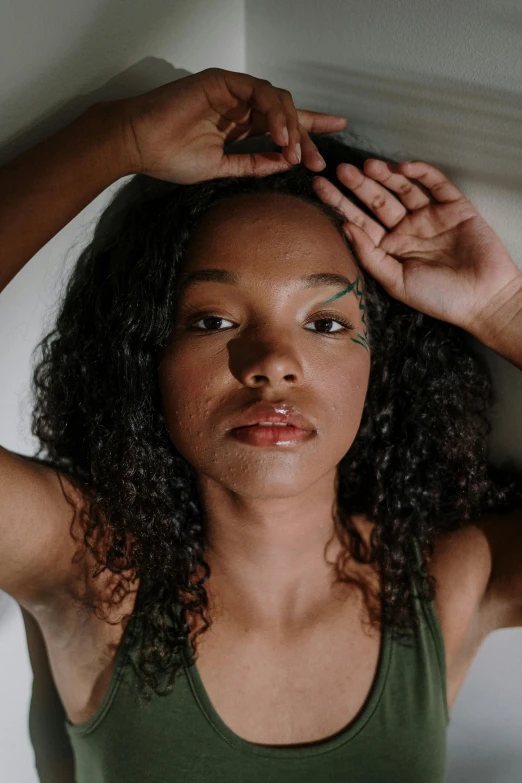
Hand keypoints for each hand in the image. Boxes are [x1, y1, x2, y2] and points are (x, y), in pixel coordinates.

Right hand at [115, 67, 346, 183]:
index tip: (325, 154)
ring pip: (277, 100)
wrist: (139, 145)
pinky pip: (259, 92)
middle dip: (306, 136)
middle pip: (285, 114)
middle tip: (317, 161)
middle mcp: (238, 106)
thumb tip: (285, 163)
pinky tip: (280, 135)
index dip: (306, 135)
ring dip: (291, 127)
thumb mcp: (221, 168)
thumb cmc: (170, 157)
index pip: (279, 127)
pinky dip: (274, 112)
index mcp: (239, 125)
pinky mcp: (222, 81)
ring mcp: (231, 92)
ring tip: (295, 152)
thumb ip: (253, 164)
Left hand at [312, 159, 521, 331]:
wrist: (483, 299)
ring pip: (402, 189)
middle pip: (377, 201)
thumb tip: (345, 228)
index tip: (320, 187)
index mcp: (390, 248)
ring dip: (385, 175)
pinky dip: (420, 173)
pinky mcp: (454, 207)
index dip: (340, 204)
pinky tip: (403, 167)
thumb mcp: (395, 281)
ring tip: (367, 166)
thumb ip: (370, 255)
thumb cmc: (439, 298)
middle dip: (358, 185)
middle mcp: (407, 229)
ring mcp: (430, 216)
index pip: (360, 221)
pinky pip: (436, 183)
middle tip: (340, 169)